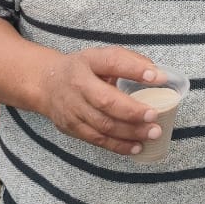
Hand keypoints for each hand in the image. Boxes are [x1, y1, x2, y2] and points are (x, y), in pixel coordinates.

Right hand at [36, 47, 173, 155]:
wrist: (46, 83)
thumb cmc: (83, 68)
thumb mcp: (101, 56)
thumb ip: (128, 61)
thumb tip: (157, 74)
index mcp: (89, 62)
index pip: (113, 62)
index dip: (135, 70)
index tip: (157, 77)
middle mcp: (78, 86)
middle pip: (106, 101)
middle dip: (133, 111)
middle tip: (155, 116)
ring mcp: (73, 109)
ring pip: (103, 125)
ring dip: (130, 132)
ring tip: (152, 133)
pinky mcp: (71, 127)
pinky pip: (97, 139)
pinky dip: (118, 145)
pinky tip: (136, 146)